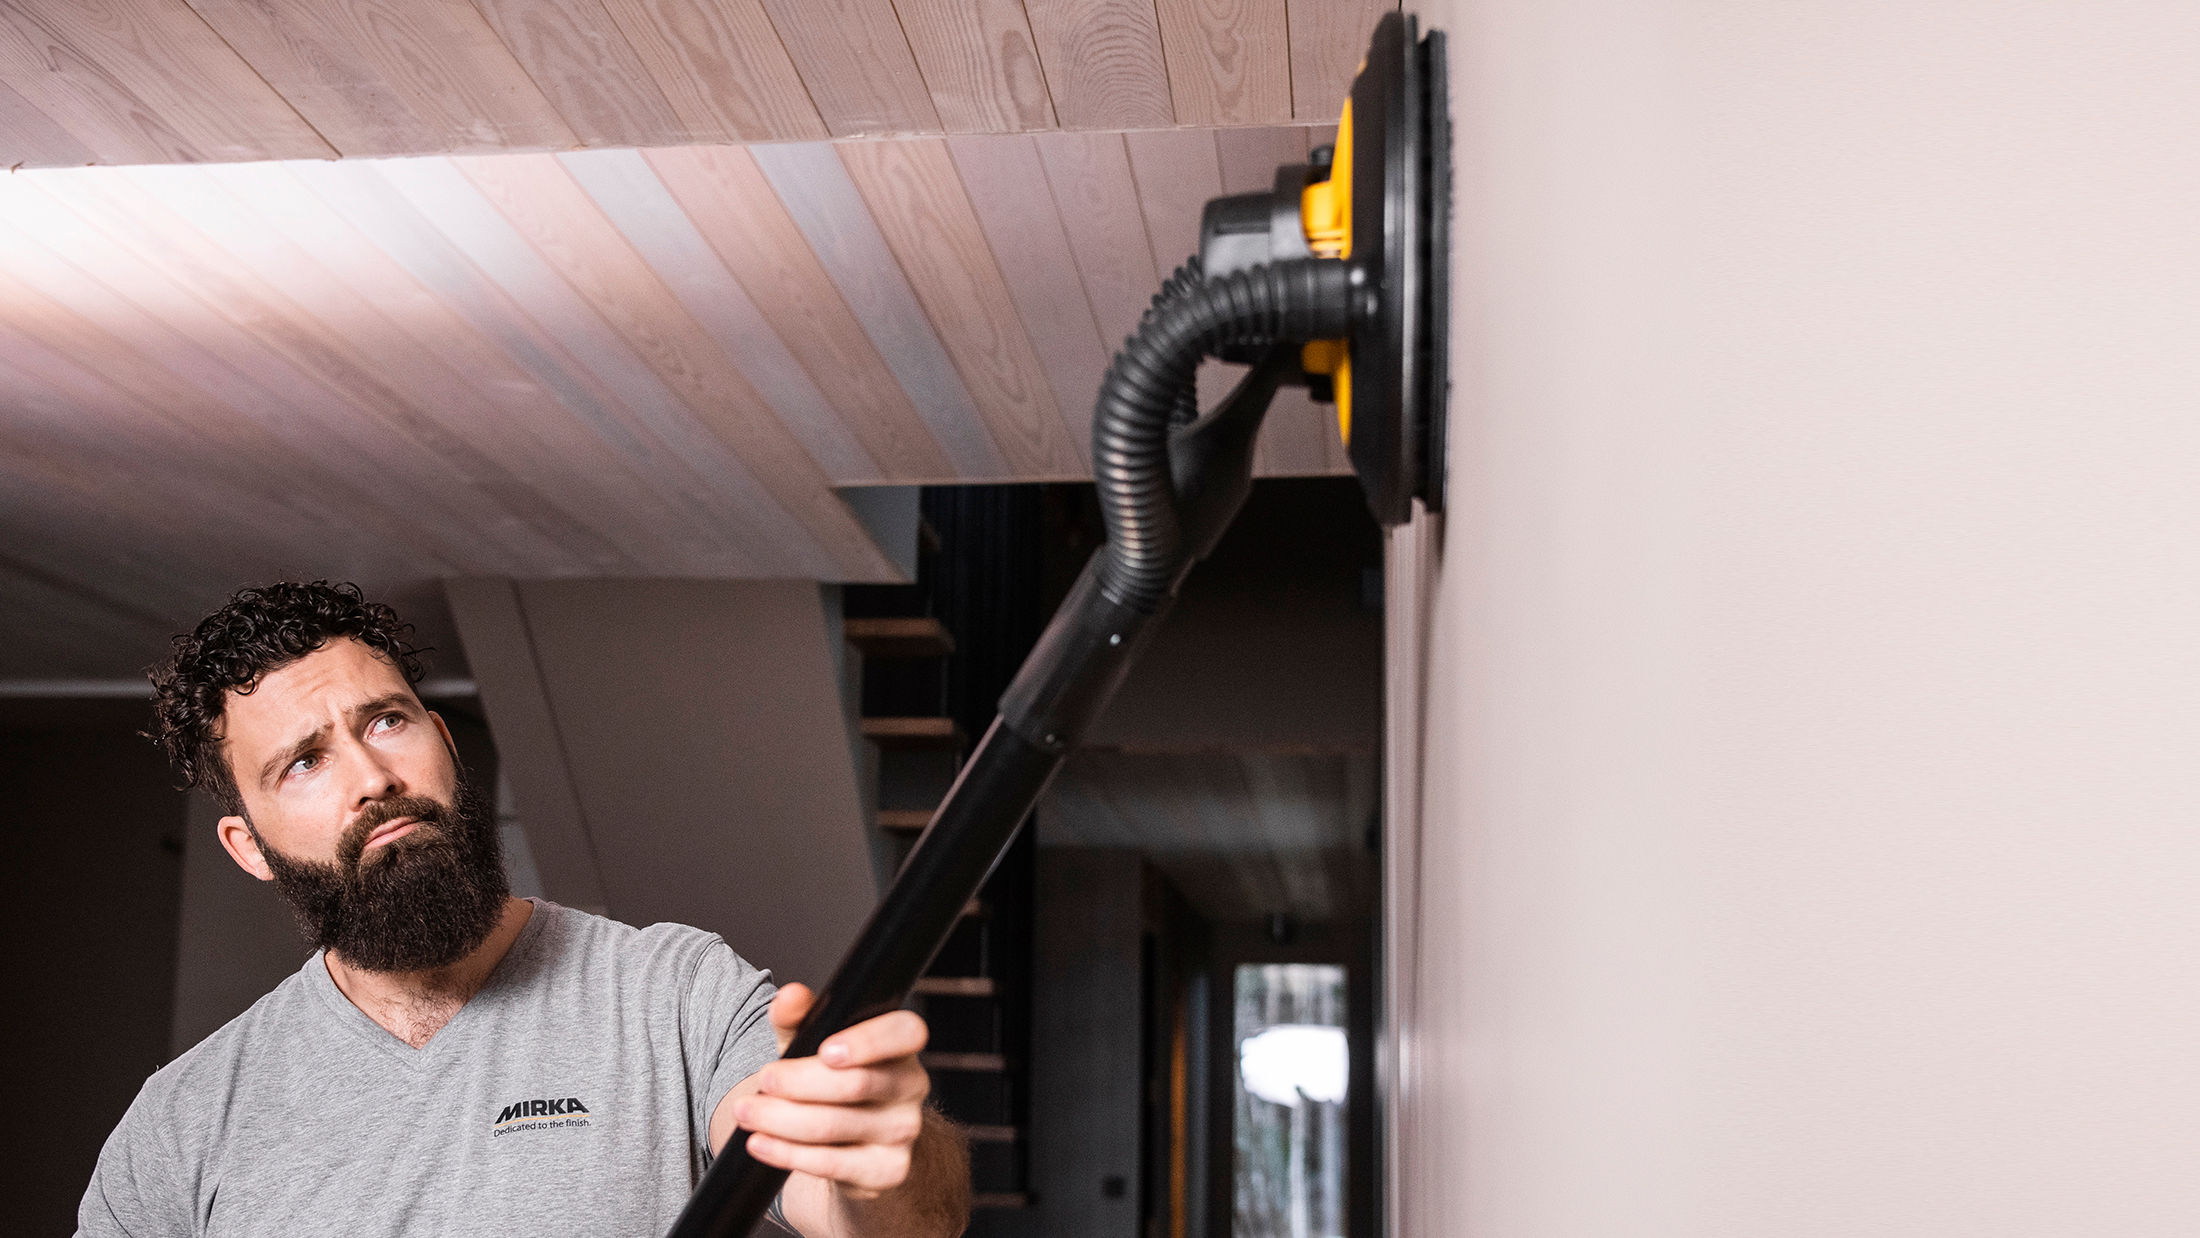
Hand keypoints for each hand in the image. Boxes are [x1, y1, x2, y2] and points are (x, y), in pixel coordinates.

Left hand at [729, 983, 932, 1199]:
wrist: (854, 1146)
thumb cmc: (833, 1083)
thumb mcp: (813, 1045)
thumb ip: (800, 1017)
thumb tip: (790, 996)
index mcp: (900, 1046)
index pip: (905, 1033)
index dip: (869, 1041)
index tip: (825, 1050)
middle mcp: (912, 1086)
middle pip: (856, 1083)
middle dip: (798, 1082)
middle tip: (763, 1080)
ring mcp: (904, 1131)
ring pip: (835, 1125)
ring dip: (781, 1119)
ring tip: (747, 1112)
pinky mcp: (888, 1170)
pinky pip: (831, 1163)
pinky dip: (787, 1153)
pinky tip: (760, 1143)